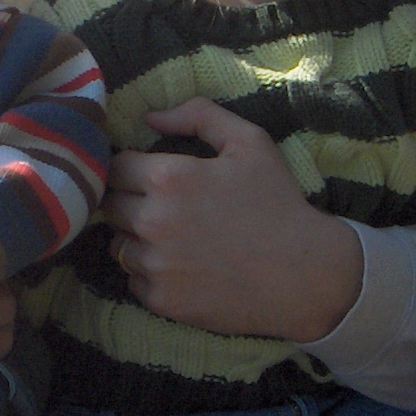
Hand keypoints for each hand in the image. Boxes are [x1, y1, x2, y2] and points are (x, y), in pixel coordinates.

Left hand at [104, 98, 362, 339]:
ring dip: (135, 239)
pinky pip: (134, 280)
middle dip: (129, 201)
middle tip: (160, 206)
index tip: (146, 176)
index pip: (114, 167)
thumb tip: (151, 118)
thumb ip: (198, 115)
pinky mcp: (161, 300)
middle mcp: (152, 221)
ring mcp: (154, 265)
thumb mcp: (250, 142)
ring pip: (118, 245)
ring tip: (171, 238)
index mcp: (168, 178)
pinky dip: (149, 273)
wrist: (305, 274)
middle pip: (109, 206)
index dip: (129, 169)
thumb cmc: (278, 203)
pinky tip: (180, 266)